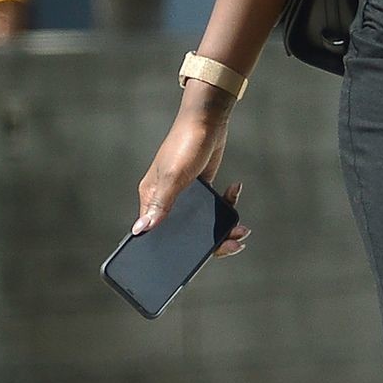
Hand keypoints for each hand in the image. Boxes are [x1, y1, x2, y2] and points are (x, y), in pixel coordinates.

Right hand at [134, 91, 251, 257]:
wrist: (208, 119)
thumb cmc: (186, 144)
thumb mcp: (174, 175)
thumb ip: (160, 204)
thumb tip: (140, 230)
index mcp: (152, 199)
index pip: (156, 235)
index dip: (174, 252)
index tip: (195, 264)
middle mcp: (166, 199)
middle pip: (185, 232)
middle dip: (210, 242)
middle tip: (233, 245)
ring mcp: (186, 193)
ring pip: (203, 221)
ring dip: (223, 226)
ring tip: (242, 229)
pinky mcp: (202, 185)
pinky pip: (214, 204)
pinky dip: (227, 202)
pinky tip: (235, 190)